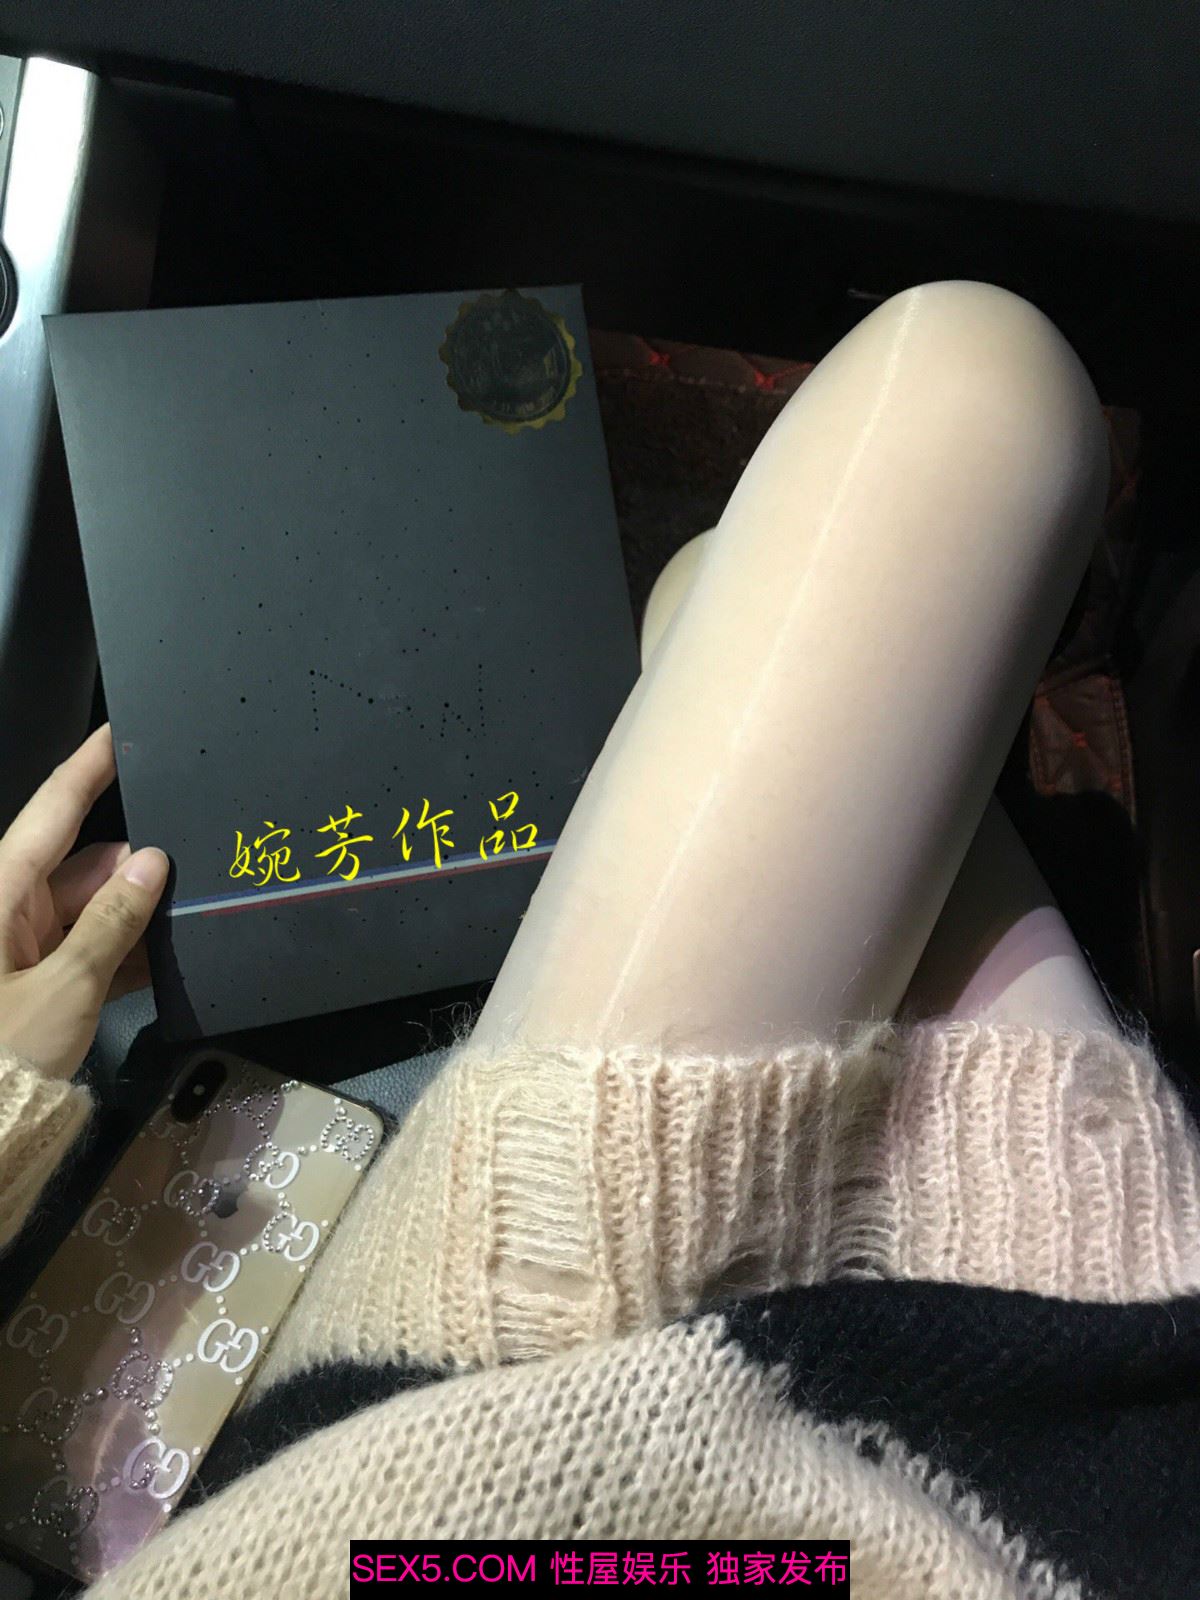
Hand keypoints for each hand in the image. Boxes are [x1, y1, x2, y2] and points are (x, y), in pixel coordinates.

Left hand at [0, 725, 168, 1078]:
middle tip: (195, 860)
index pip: (52, 810)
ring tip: (190, 915)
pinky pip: (83, 952)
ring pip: (87, 910)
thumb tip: (152, 862)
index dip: (89, 768)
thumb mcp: (65, 988)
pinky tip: (166, 958)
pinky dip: (120, 954)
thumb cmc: (2, 1052)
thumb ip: (112, 922)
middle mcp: (5, 910)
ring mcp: (18, 950)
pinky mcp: (33, 986)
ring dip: (132, 915)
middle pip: (79, 865)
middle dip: (134, 864)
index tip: (121, 731)